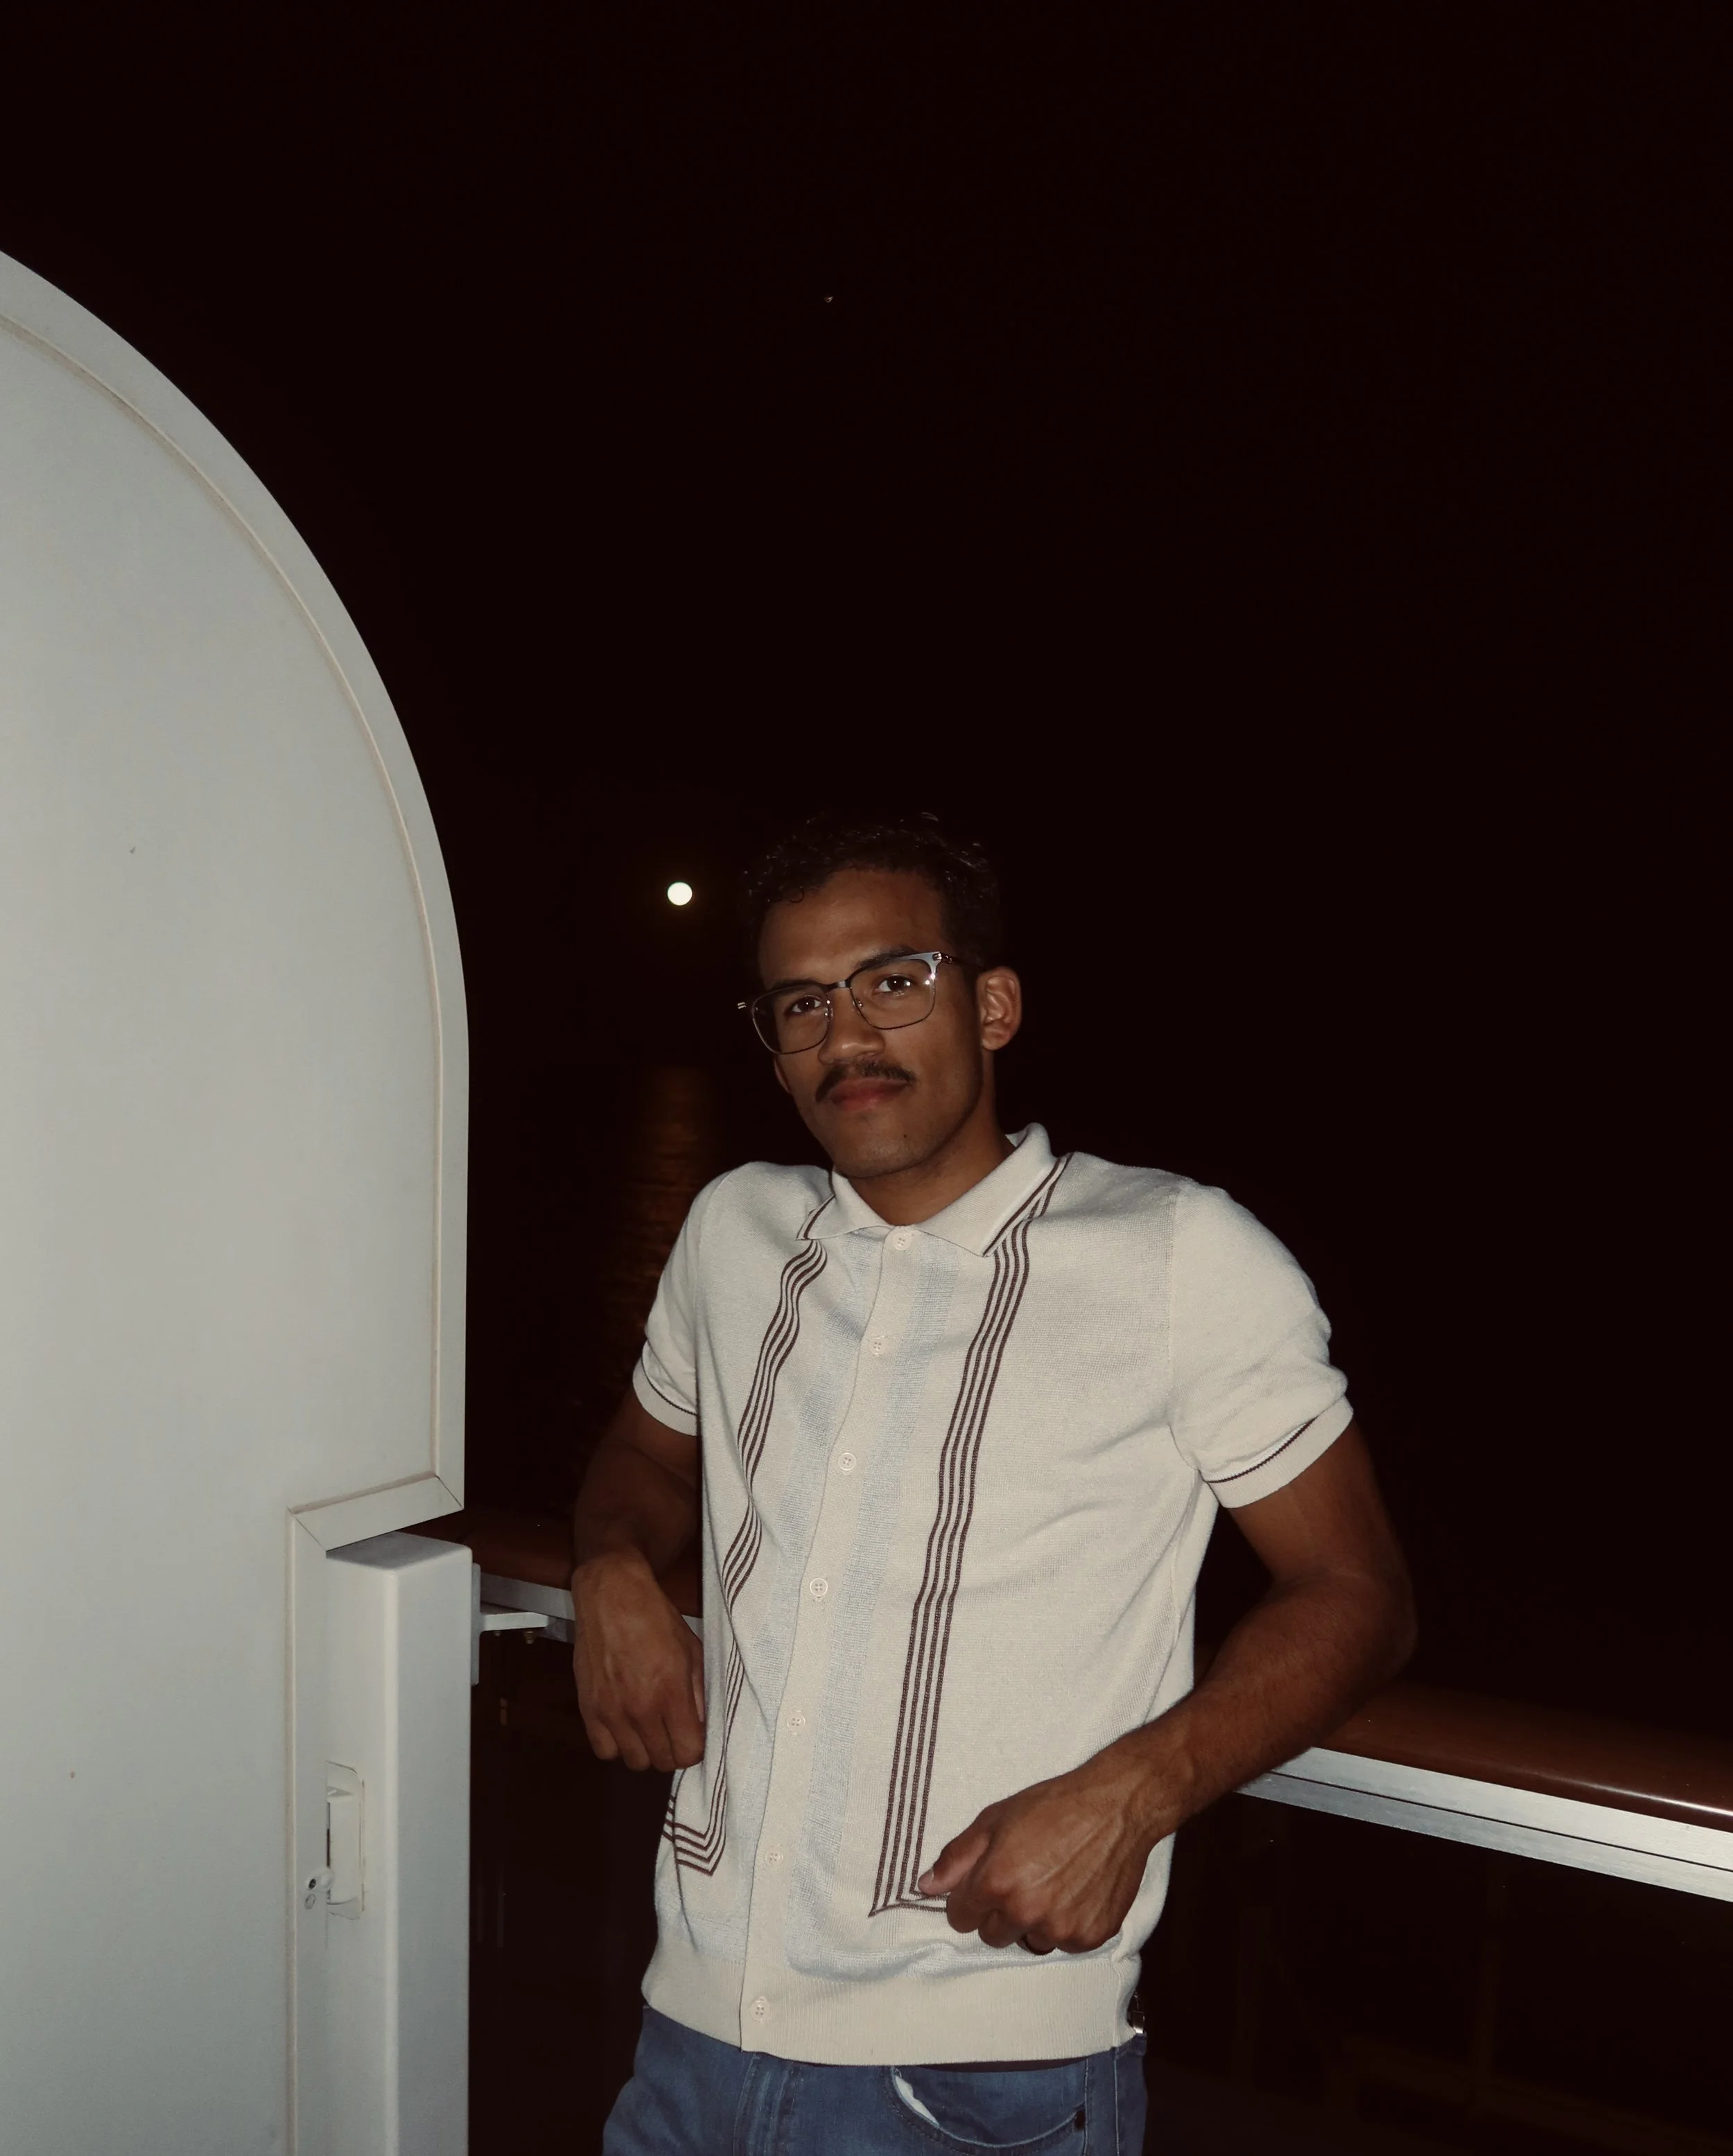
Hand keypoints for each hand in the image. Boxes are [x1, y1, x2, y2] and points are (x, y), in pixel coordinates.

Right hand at [572, 1550, 705, 1770]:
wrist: (611, 1595)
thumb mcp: (691, 1649)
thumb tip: (703, 1725)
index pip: (688, 1753)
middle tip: (673, 1730)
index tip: (694, 1735)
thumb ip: (699, 1692)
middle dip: (673, 1750)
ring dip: (646, 1749)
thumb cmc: (654, 1617)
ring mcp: (611, 1711)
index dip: (695, 1748)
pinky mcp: (588, 1708)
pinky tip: (624, 1725)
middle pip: (662, 1762)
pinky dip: (616, 1744)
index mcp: (669, 1692)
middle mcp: (639, 1708)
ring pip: (634, 1762)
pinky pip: (604, 1751)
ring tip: (649, 1727)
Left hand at [917, 1749, 1171, 1953]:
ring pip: (1030, 1941)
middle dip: (999, 1913)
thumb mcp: (995, 1819)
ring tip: (1053, 1882)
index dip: (969, 1899)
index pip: (960, 1918)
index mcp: (995, 1883)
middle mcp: (1025, 1912)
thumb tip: (926, 1886)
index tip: (985, 1882)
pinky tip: (1076, 1891)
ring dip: (1034, 1922)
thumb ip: (957, 1857)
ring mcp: (1059, 1928)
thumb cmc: (1053, 1806)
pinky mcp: (1090, 1937)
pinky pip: (1064, 1943)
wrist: (1116, 1807)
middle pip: (993, 1936)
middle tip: (1022, 1878)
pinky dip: (1066, 1924)